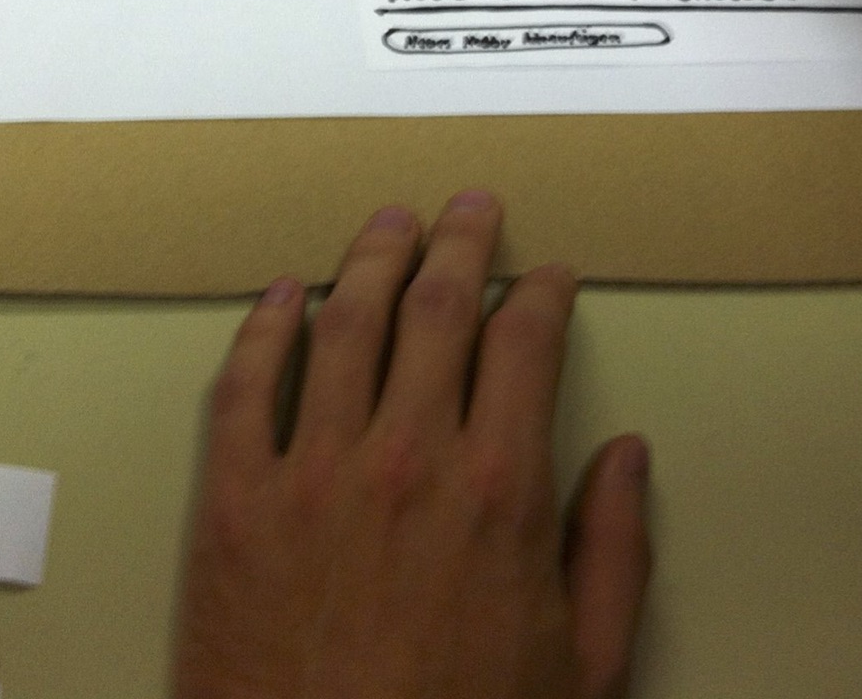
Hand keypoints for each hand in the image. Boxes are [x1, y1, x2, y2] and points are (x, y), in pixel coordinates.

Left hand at [173, 191, 651, 698]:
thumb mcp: (582, 672)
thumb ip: (613, 555)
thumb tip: (628, 460)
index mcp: (498, 493)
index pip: (525, 345)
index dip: (539, 293)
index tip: (545, 273)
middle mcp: (405, 460)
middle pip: (434, 310)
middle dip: (457, 244)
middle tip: (468, 207)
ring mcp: (309, 474)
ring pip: (341, 325)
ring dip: (368, 259)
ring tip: (385, 223)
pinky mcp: (233, 504)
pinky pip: (242, 388)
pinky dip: (265, 328)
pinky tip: (281, 295)